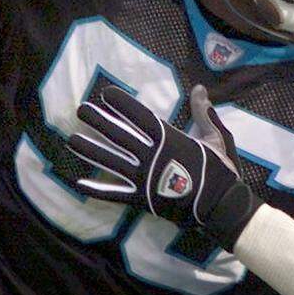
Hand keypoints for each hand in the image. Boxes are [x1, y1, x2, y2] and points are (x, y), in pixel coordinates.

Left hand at [66, 84, 260, 247]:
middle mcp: (152, 156)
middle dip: (99, 120)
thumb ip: (204, 113)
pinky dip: (98, 190)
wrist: (221, 207)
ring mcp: (144, 178)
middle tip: (81, 109)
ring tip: (71, 140)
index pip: (139, 116)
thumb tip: (199, 87)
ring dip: (90, 150)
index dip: (121, 104)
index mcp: (170, 140)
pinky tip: (79, 184)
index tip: (104, 94)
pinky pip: (115, 194)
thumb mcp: (217, 138)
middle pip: (119, 135)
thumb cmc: (221, 171)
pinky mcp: (142, 199)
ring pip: (111, 161)